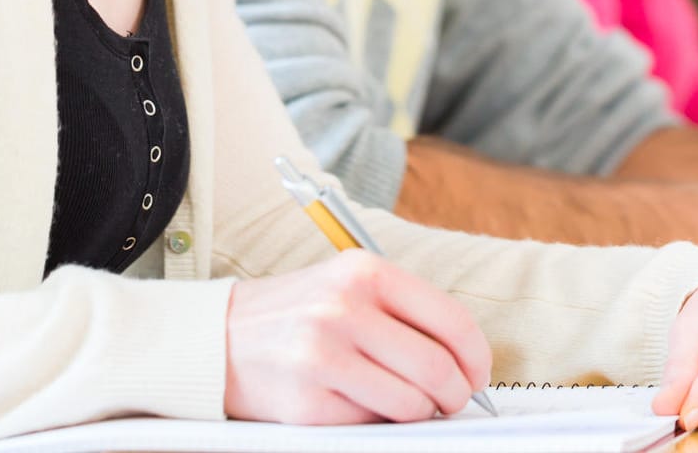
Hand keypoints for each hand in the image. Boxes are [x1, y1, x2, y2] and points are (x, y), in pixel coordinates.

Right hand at [224, 250, 490, 423]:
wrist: (218, 338)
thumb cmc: (299, 313)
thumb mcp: (350, 288)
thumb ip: (406, 314)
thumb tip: (466, 363)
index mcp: (365, 273)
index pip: (451, 320)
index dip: (477, 357)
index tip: (479, 375)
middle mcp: (344, 310)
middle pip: (437, 368)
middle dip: (456, 394)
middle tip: (452, 401)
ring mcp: (322, 356)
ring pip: (410, 403)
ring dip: (420, 413)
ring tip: (408, 403)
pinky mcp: (305, 403)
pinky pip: (369, 424)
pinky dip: (375, 421)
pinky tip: (357, 403)